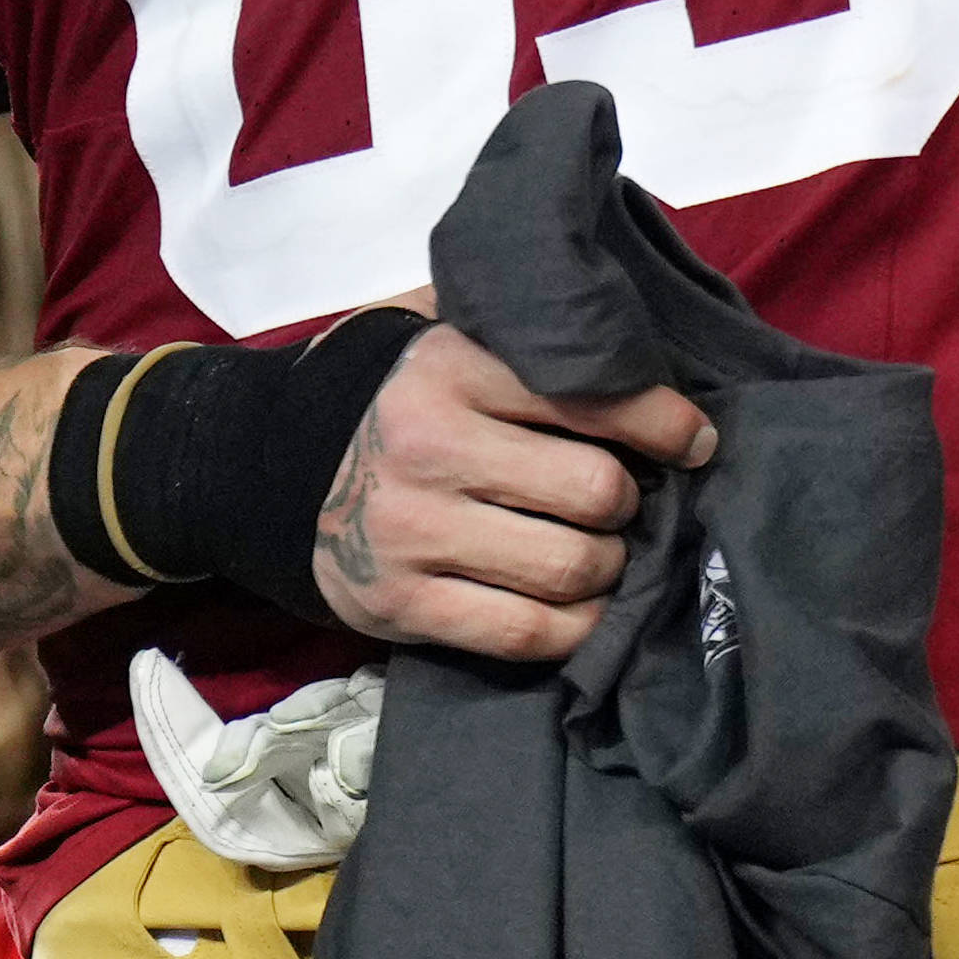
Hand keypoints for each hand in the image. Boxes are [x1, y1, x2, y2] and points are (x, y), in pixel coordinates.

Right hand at [307, 320, 715, 665]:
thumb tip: (634, 328)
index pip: (590, 397)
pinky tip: (580, 609)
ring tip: (604, 554)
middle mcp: (430, 448)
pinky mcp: (402, 604)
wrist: (264, 467)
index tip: (695, 442)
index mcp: (450, 368)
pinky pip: (525, 633)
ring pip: (569, 569)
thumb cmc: (386, 394)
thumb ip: (517, 324)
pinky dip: (573, 628)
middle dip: (631, 504)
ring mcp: (412, 532)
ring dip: (609, 568)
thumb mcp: (435, 329)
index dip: (664, 424)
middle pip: (594, 492)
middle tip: (627, 503)